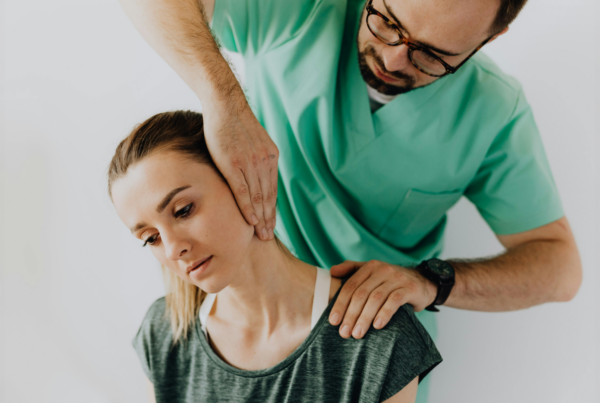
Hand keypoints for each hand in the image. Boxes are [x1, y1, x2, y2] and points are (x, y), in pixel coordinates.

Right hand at [204, 97, 278, 240]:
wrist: (225, 104)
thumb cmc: (234, 122)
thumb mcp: (255, 140)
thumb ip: (257, 158)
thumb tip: (254, 173)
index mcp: (271, 156)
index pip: (273, 189)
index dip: (273, 208)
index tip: (272, 223)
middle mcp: (264, 162)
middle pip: (268, 197)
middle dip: (270, 218)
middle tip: (269, 236)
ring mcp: (250, 164)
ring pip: (258, 197)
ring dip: (261, 218)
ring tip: (262, 234)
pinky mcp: (234, 164)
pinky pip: (243, 192)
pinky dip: (248, 208)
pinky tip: (251, 221)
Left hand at [328, 260, 437, 338]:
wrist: (423, 282)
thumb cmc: (391, 282)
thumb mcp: (372, 273)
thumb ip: (352, 269)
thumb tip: (332, 271)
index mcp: (370, 267)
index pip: (350, 286)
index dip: (340, 304)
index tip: (333, 321)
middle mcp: (382, 270)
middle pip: (361, 293)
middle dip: (351, 314)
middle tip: (344, 332)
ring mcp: (396, 278)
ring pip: (376, 298)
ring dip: (364, 318)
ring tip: (357, 334)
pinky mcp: (409, 289)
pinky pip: (394, 301)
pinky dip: (384, 313)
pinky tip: (377, 326)